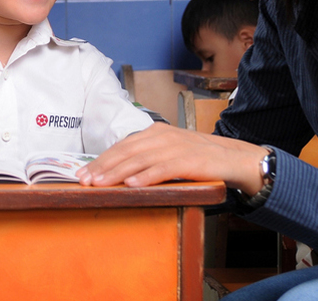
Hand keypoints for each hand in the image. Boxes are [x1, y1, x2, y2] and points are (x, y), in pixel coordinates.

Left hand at [76, 123, 268, 193]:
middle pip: (125, 151)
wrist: (234, 158)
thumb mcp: (169, 152)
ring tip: (101, 184)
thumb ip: (146, 157)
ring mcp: (175, 146)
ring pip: (140, 159)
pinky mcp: (189, 160)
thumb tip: (117, 172)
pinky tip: (133, 185)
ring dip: (117, 173)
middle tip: (85, 180)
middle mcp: (162, 136)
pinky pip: (164, 168)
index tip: (82, 173)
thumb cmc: (198, 159)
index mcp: (154, 132)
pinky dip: (147, 177)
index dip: (101, 160)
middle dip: (102, 167)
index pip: (121, 146)